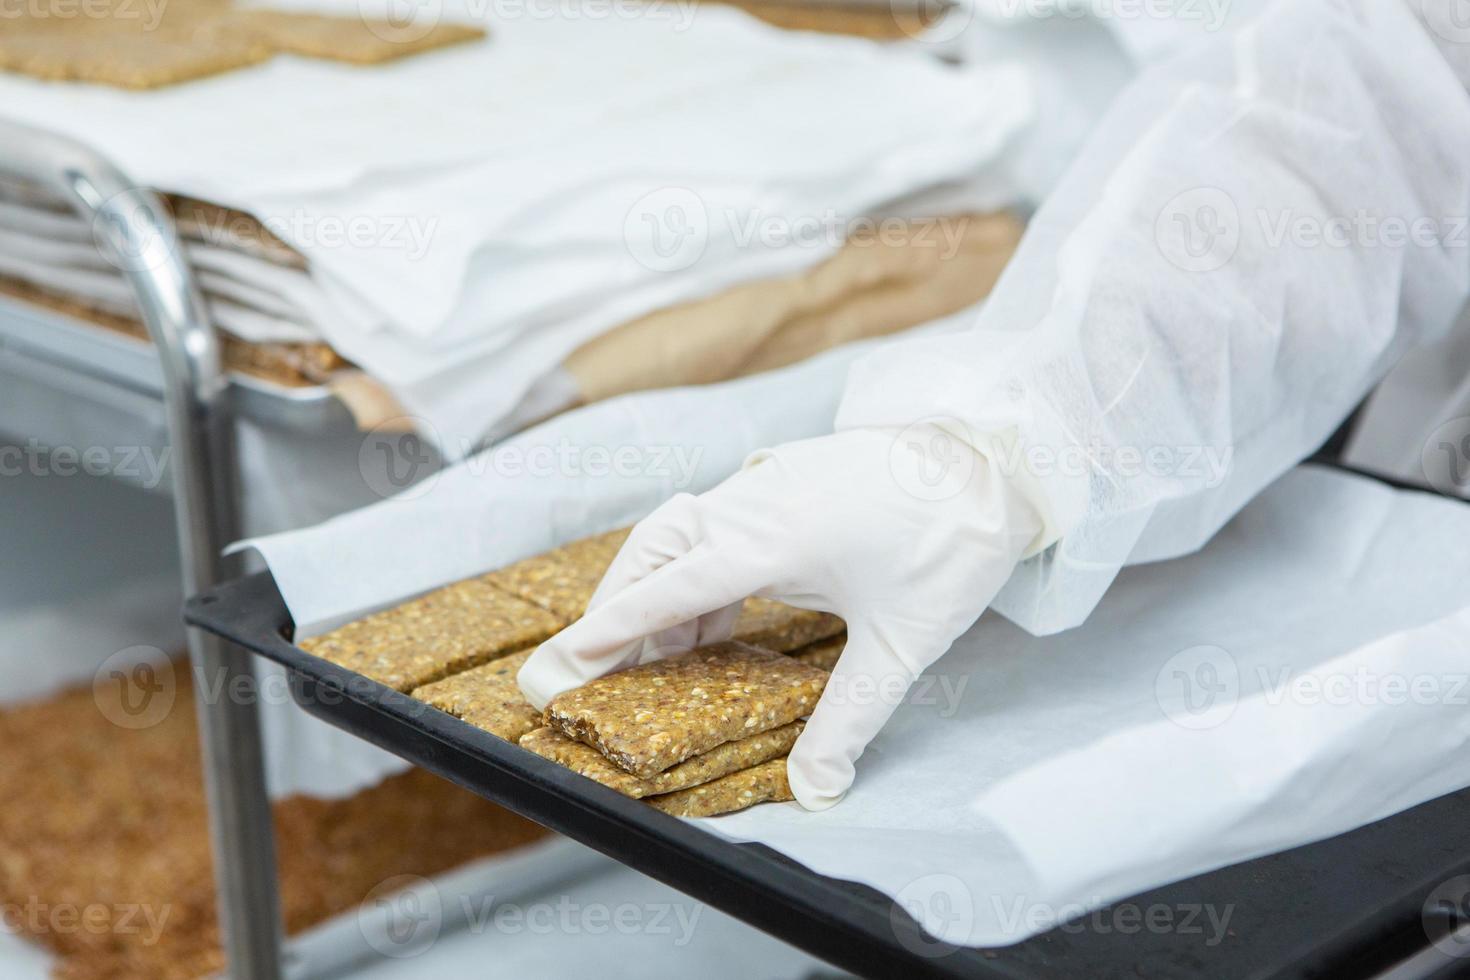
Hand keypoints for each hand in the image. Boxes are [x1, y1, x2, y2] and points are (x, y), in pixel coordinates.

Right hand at [518, 425, 1044, 808]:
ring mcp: (769, 484)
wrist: (1001, 459)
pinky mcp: (787, 480)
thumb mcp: (902, 643)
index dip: (606, 634)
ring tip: (656, 653)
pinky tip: (715, 617)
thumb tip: (819, 789)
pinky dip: (697, 570)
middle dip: (618, 606)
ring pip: (682, 531)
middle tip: (597, 667)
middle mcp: (754, 503)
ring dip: (657, 586)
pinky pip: (716, 523)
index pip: (664, 592)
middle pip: (655, 549)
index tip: (555, 667)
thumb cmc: (952, 543)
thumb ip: (852, 718)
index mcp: (770, 539)